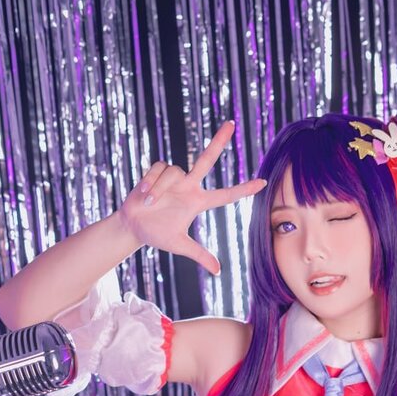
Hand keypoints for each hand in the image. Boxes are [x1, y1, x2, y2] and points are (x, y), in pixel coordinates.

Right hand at [117, 120, 266, 273]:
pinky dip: (151, 183)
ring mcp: (175, 177)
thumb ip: (200, 256)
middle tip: (232, 123)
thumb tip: (218, 271)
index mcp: (198, 202)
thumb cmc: (157, 235)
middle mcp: (189, 185)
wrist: (133, 226)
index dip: (243, 190)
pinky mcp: (158, 171)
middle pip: (207, 159)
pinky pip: (158, 170)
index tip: (263, 183)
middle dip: (218, 141)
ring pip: (174, 172)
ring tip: (150, 204)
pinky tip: (143, 195)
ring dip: (160, 190)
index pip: (226, 195)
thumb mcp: (180, 247)